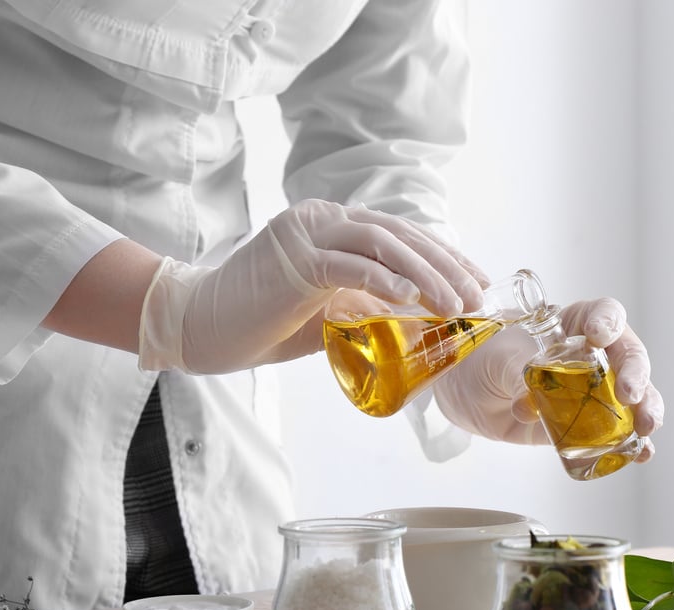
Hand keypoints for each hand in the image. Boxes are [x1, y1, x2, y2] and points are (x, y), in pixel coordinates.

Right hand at [138, 199, 487, 372]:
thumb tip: (411, 315)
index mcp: (331, 225)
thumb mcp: (326, 309)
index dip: (443, 255)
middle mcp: (322, 217)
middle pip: (399, 235)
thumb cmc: (261, 324)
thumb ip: (363, 301)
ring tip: (454, 304)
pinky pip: (350, 266)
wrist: (197, 328)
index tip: (476, 280)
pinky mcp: (294, 258)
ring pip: (382, 244)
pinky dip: (386, 282)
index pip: (400, 234)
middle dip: (445, 266)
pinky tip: (413, 300)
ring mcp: (307, 232)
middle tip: (475, 297)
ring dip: (425, 275)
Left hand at [432, 297, 662, 461]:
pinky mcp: (583, 423)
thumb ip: (519, 372)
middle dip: (637, 375)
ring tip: (647, 428)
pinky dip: (630, 443)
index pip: (605, 313)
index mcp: (574, 322)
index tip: (598, 335)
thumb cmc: (484, 356)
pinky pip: (614, 433)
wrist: (464, 389)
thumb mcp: (498, 356)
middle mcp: (593, 354)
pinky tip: (641, 452)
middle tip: (631, 395)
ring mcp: (593, 390)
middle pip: (629, 357)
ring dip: (646, 411)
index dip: (608, 322)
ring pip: (633, 397)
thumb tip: (530, 403)